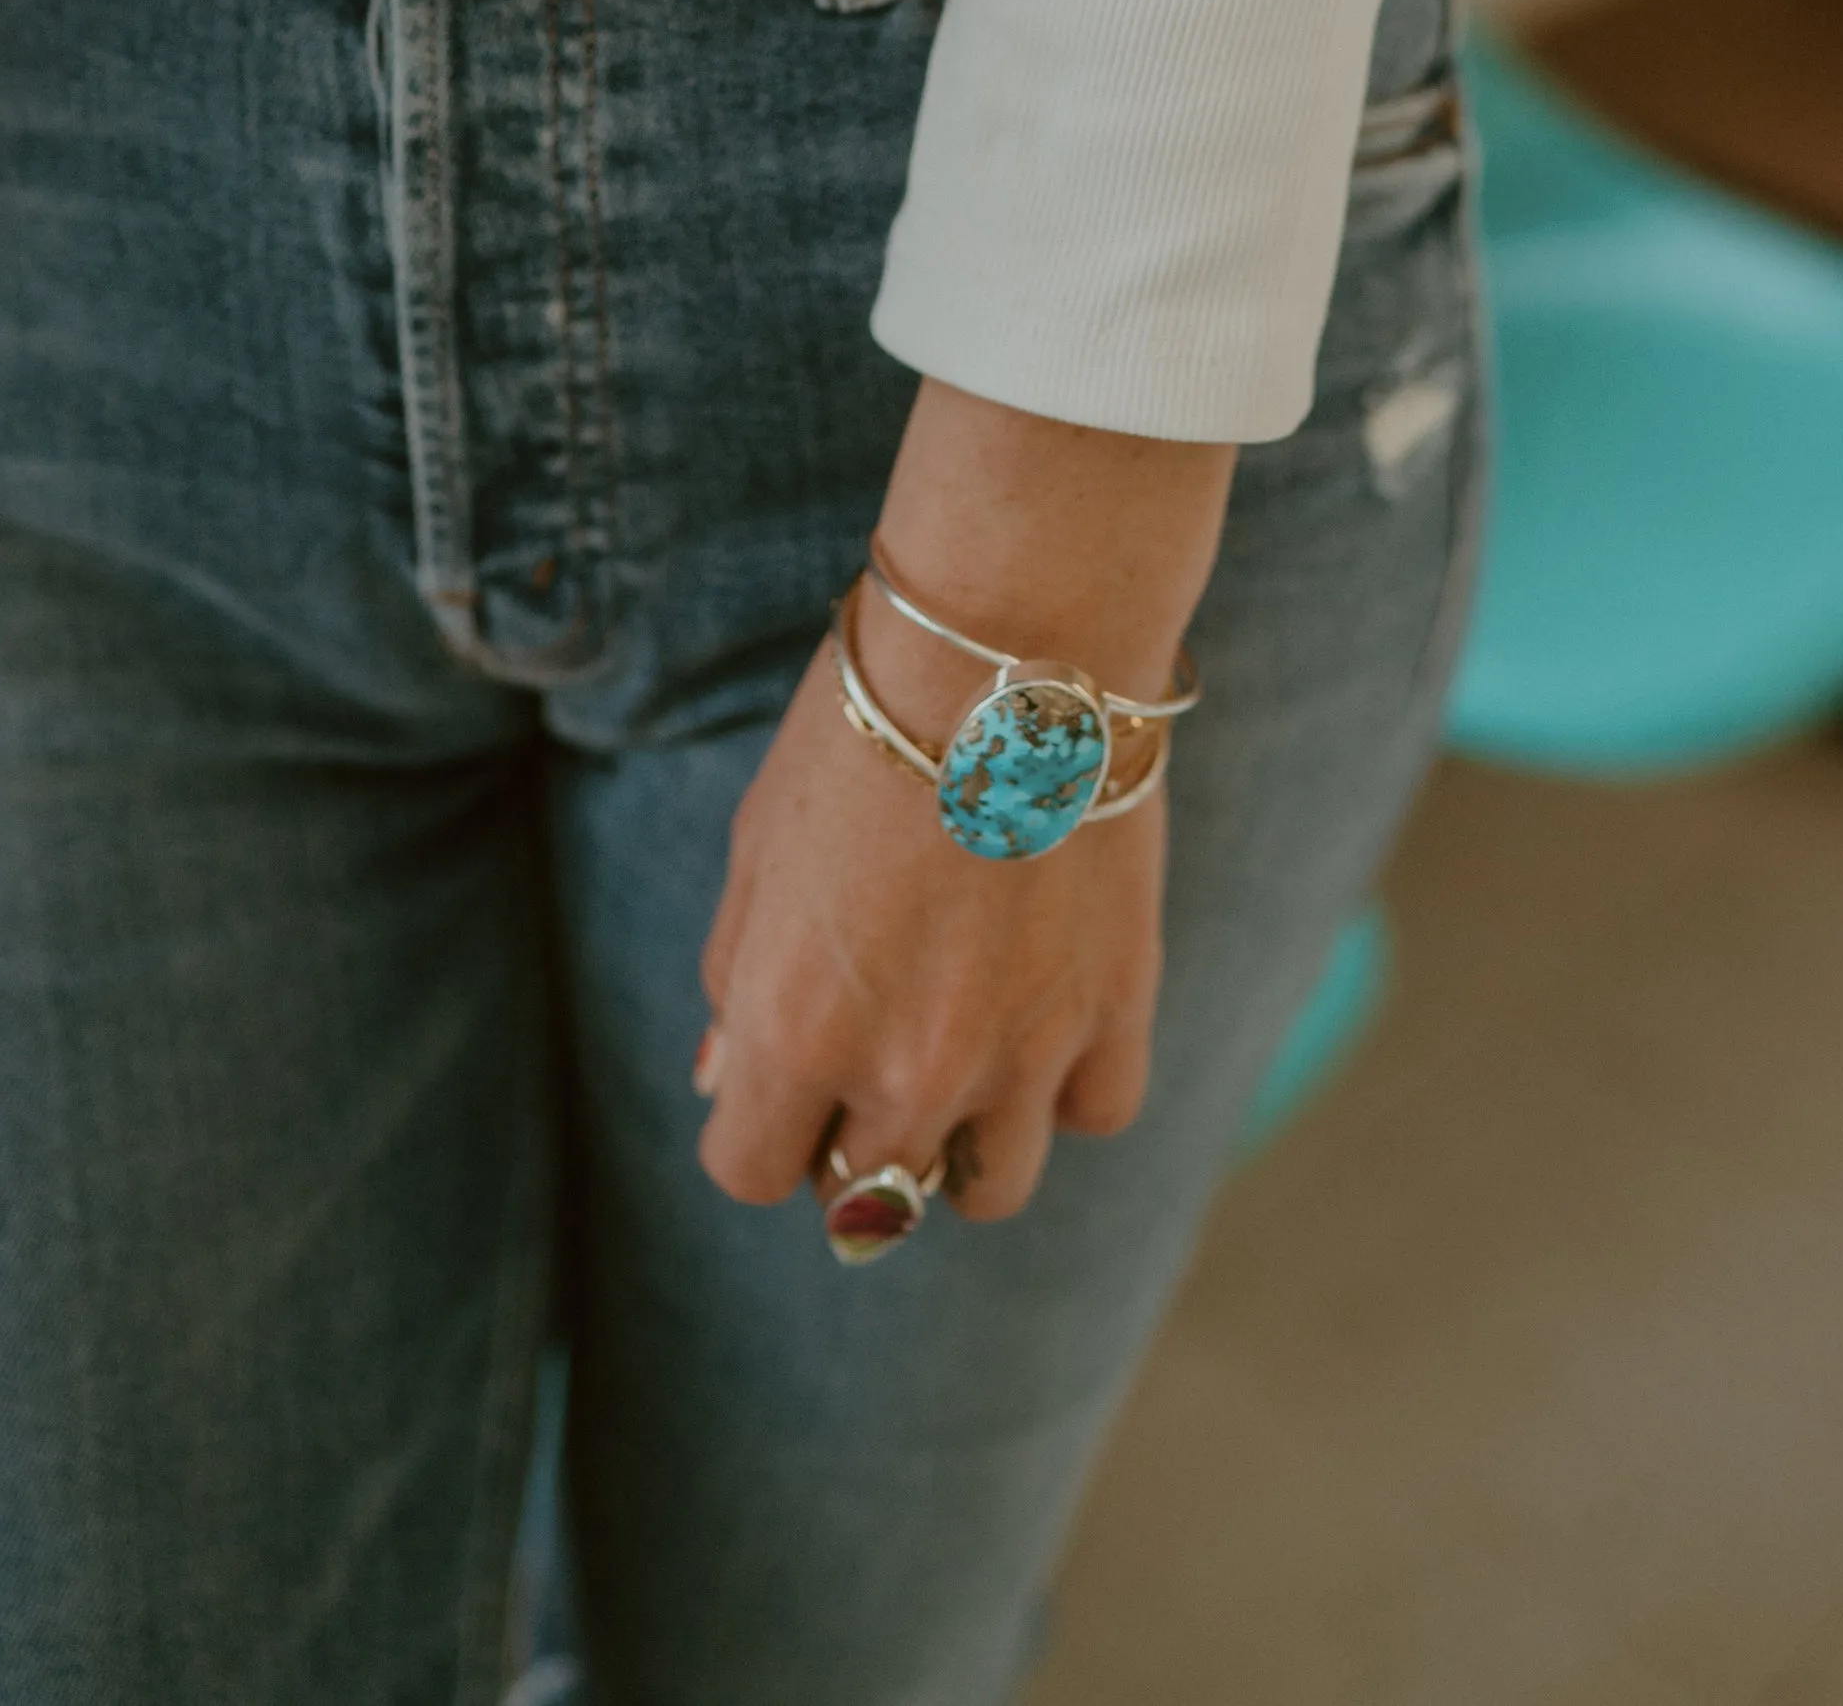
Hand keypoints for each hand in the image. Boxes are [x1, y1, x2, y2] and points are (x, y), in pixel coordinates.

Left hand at [695, 378, 1234, 1222]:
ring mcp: (1020, 1053)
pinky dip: (1067, 1085)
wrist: (1012, 644)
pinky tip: (1046, 1009)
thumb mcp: (759, 843)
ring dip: (963, 1135)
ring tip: (963, 1038)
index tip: (780, 1070)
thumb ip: (738, 975)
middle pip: (867, 1197)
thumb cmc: (862, 725)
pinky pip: (1091, 1115)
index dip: (758, 1125)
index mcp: (793, 1029)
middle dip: (852, 1132)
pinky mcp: (1115, 1012)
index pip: (749, 1171)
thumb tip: (727, 1078)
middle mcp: (905, 1069)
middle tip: (873, 1035)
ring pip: (988, 1187)